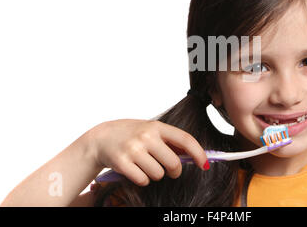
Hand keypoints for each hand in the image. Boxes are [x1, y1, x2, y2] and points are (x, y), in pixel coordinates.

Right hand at [89, 119, 207, 185]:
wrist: (101, 138)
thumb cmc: (131, 134)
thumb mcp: (150, 130)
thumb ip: (170, 141)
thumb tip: (194, 155)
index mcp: (157, 126)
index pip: (185, 139)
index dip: (198, 153)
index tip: (205, 164)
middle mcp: (146, 136)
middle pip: (174, 163)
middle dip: (174, 171)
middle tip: (168, 169)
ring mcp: (134, 150)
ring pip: (158, 174)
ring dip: (154, 174)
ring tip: (144, 164)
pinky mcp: (122, 163)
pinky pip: (143, 181)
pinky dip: (142, 179)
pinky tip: (134, 169)